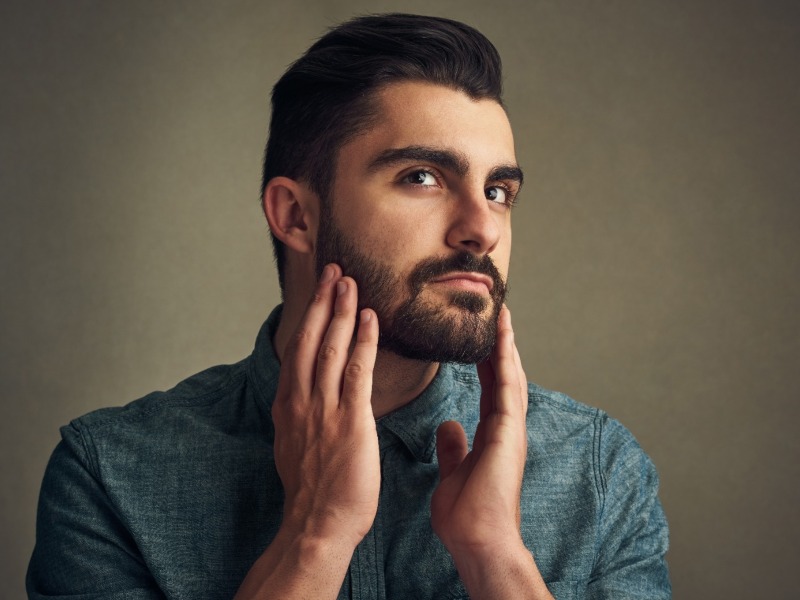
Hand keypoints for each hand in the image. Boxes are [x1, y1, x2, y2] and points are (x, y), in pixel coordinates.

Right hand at [272, 263, 379, 548]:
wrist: (317, 524)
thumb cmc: (313, 491)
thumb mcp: (294, 445)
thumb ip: (300, 415)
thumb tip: (305, 398)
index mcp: (289, 405)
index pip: (297, 349)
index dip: (309, 316)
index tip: (318, 290)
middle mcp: (301, 400)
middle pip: (310, 339)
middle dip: (322, 302)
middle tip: (333, 269)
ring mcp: (323, 409)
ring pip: (331, 348)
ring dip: (341, 311)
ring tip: (349, 281)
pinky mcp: (349, 420)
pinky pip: (356, 371)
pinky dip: (363, 341)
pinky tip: (370, 318)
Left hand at [431, 305, 529, 561]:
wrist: (478, 540)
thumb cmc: (466, 514)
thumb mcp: (453, 471)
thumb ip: (454, 447)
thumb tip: (449, 425)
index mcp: (492, 434)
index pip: (491, 388)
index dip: (487, 360)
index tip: (481, 336)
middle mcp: (505, 428)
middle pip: (505, 376)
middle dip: (500, 344)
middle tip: (496, 313)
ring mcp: (510, 429)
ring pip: (511, 376)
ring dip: (506, 344)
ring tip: (501, 314)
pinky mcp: (508, 432)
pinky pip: (508, 388)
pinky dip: (505, 361)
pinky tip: (501, 338)